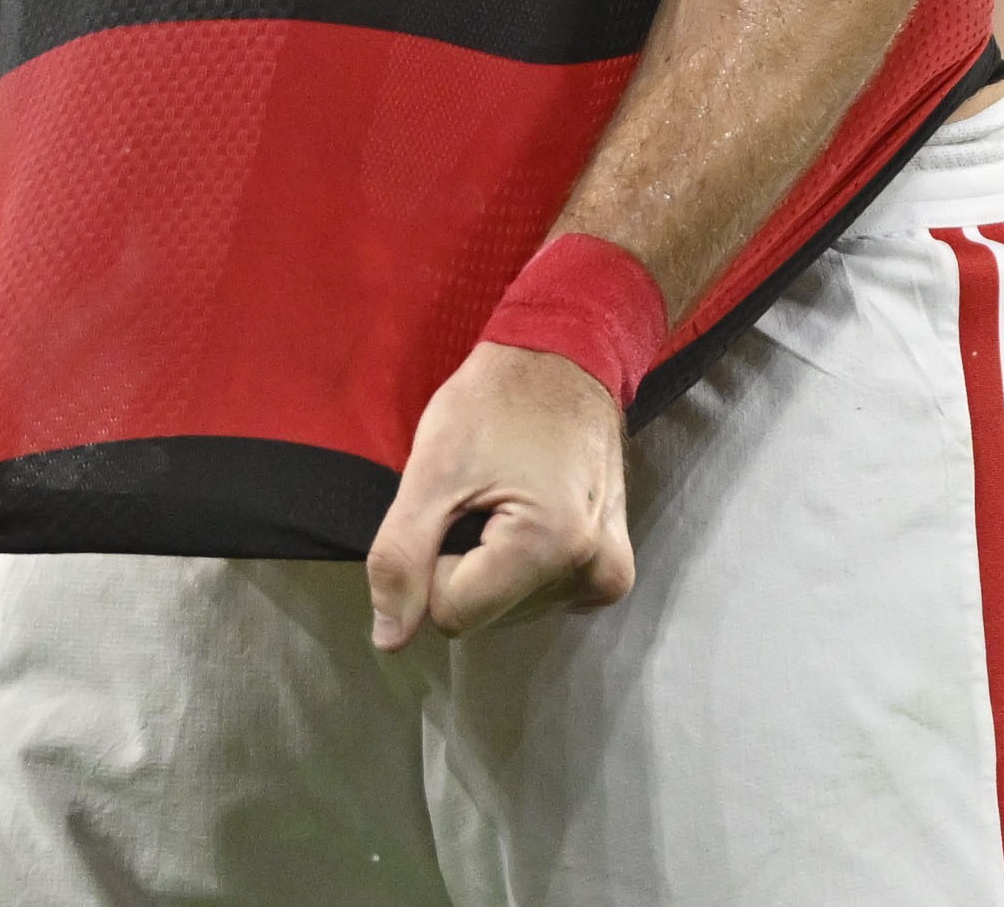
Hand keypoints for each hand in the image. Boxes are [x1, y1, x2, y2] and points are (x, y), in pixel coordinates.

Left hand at [363, 341, 632, 647]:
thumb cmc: (494, 403)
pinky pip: (541, 597)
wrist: (564, 360)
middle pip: (487, 617)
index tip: (450, 507)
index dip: (433, 565)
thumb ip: (401, 558)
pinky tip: (529, 514)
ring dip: (493, 566)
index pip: (453, 614)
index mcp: (550, 548)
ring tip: (508, 499)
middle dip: (466, 567)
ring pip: (511, 611)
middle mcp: (593, 575)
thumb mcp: (431, 471)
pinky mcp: (614, 571)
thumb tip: (389, 643)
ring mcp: (610, 576)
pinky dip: (521, 567)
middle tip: (481, 498)